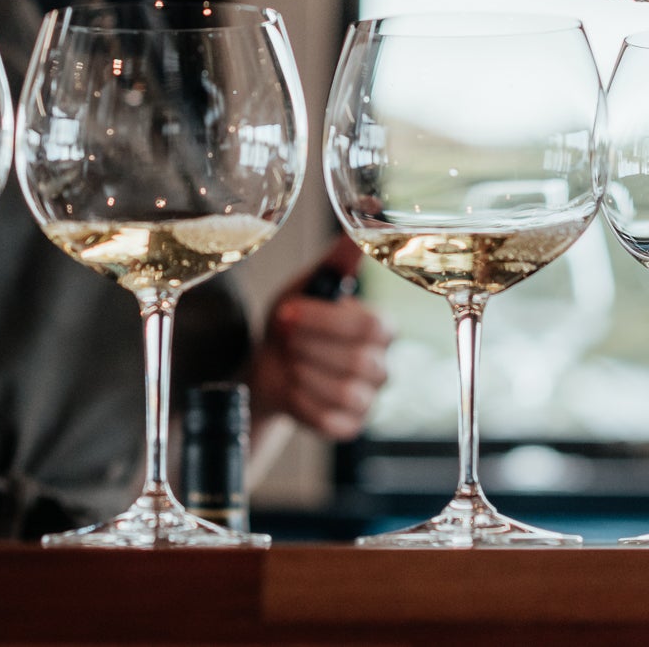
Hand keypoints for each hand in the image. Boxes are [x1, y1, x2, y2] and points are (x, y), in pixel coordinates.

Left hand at [249, 237, 391, 440]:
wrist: (267, 368)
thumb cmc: (291, 325)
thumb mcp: (307, 287)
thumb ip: (337, 261)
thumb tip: (360, 222)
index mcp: (379, 328)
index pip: (373, 326)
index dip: (325, 321)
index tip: (288, 312)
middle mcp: (381, 364)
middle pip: (358, 360)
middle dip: (309, 346)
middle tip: (285, 338)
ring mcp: (367, 399)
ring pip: (345, 392)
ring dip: (304, 373)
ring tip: (290, 361)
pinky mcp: (349, 426)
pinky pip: (331, 421)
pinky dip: (302, 403)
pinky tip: (293, 388)